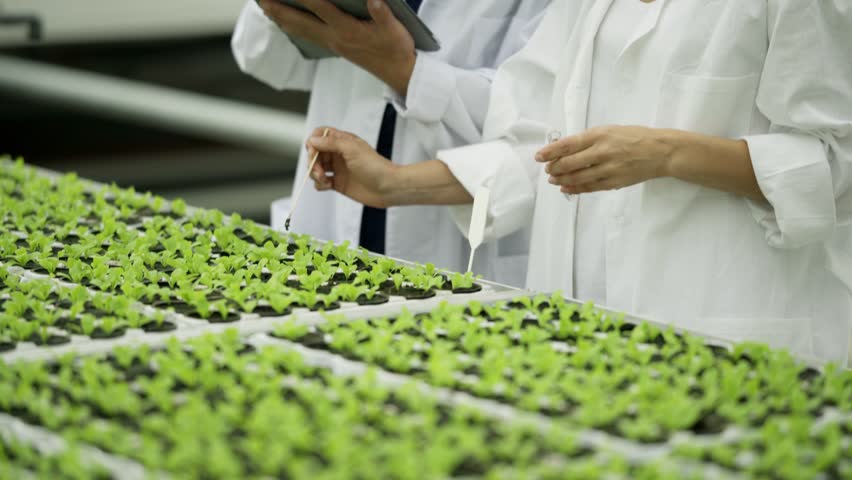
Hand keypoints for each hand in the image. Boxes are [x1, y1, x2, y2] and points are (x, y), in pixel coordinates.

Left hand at [257, 0, 415, 94]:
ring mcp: (333, 44)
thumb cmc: (397, 48)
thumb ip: (382, 12)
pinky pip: (308, 35)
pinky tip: (285, 20)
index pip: (321, 8)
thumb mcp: (395, 28)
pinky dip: (293, 26)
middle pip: (301, 23)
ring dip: (281, 18)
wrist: (399, 73)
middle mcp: (336, 38)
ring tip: (264, 6)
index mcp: (349, 31)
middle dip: (279, 9)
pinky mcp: (335, 47)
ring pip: (301, 30)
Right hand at [306, 127, 395, 207]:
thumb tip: (313, 140)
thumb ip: (331, 142)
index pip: (320, 136)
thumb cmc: (376, 167)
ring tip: (324, 180)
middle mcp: (339, 154)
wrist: (388, 187)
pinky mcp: (338, 183)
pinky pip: (321, 183)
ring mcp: (338, 169)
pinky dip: (320, 184)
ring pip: (316, 168)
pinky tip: (328, 185)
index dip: (313, 143)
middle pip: (315, 153)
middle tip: (319, 171)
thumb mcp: (352, 149)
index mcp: (343, 142)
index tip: (313, 151)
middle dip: (312, 162)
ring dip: (315, 174)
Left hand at [535, 126, 672, 193]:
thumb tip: (565, 149)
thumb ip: (589, 139)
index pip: (568, 144)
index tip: (539, 156)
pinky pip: (590, 187)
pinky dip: (576, 189)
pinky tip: (567, 188)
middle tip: (548, 170)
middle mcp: (602, 152)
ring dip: (562, 180)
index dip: (550, 152)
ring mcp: (608, 169)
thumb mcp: (610, 130)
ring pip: (578, 177)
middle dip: (555, 168)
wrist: (661, 151)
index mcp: (599, 135)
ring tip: (553, 180)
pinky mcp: (614, 182)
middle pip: (570, 163)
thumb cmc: (634, 137)